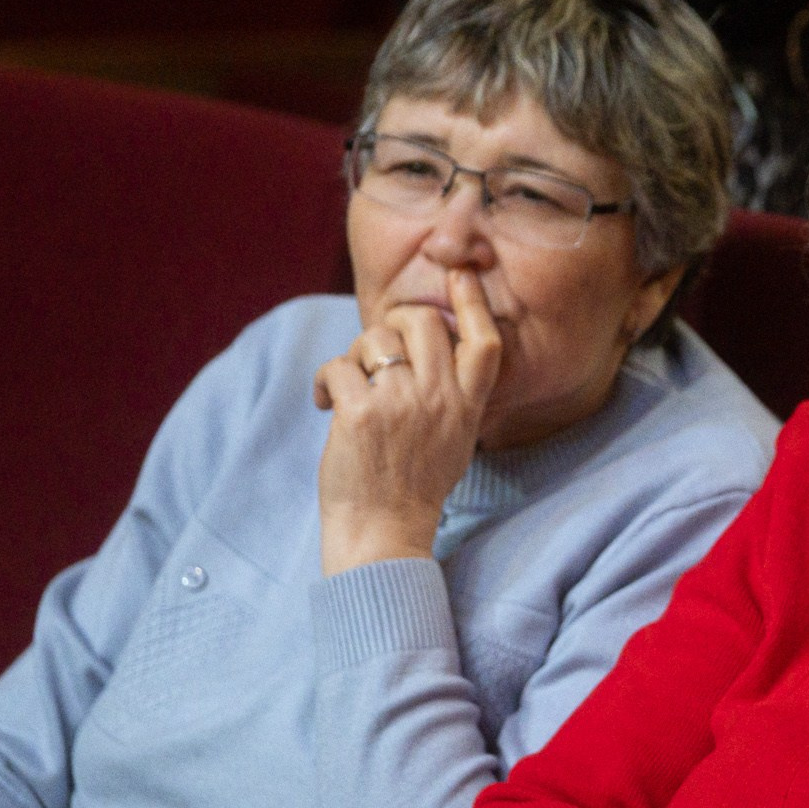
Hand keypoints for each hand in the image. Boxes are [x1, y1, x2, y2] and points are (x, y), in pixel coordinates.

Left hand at [314, 268, 502, 574]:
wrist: (384, 532)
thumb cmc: (414, 486)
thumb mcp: (454, 438)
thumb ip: (450, 394)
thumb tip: (428, 349)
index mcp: (467, 406)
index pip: (483, 342)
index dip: (472, 302)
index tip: (459, 275)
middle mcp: (440, 400)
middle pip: (422, 322)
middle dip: (392, 324)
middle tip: (377, 351)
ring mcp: (401, 405)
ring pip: (374, 340)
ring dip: (354, 357)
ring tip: (350, 389)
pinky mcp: (360, 414)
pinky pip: (338, 366)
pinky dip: (324, 382)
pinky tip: (325, 404)